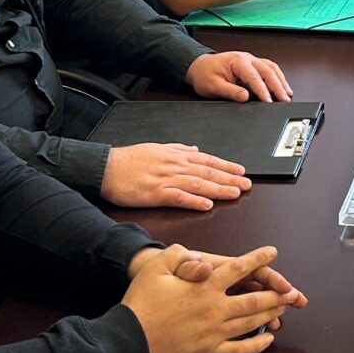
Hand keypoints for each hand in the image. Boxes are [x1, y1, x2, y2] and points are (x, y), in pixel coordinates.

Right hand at [101, 143, 250, 210]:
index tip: (242, 171)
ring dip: (219, 189)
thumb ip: (178, 149)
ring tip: (235, 193)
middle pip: (208, 172)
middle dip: (230, 178)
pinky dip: (194, 200)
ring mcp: (166, 179)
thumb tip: (195, 149)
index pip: (208, 161)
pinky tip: (207, 204)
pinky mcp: (155, 193)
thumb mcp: (157, 148)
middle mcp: (175, 166)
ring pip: (198, 184)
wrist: (106, 168)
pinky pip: (178, 197)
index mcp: (176, 156)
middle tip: (247, 184)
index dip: (227, 166)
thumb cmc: (129, 159)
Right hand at [123, 245, 304, 352]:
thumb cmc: (140, 302)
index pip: (239, 269)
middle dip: (277, 294)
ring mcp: (214, 332)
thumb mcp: (156, 268)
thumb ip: (179, 255)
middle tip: (293, 291)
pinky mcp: (208, 352)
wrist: (127, 340)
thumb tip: (202, 260)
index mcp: (205, 286)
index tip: (273, 252)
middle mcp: (214, 308)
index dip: (258, 259)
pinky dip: (256, 345)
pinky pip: (239, 350)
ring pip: (251, 323)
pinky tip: (267, 340)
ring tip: (284, 308)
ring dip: (271, 314)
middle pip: (255, 299)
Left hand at [186, 52, 292, 102]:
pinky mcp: (253, 64)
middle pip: (268, 71)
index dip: (263, 90)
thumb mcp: (213, 86)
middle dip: (278, 86)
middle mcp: (247, 58)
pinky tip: (282, 86)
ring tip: (287, 94)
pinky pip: (269, 68)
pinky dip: (277, 77)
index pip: (254, 77)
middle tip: (285, 99)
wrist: (200, 66)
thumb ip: (230, 91)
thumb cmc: (205, 74)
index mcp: (237, 61)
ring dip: (281, 81)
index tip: (269, 101)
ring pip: (271, 68)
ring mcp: (251, 60)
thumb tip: (245, 97)